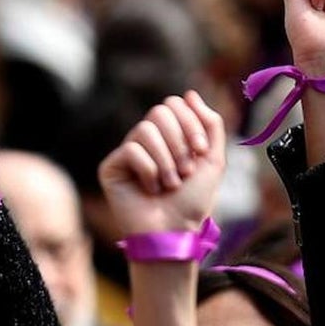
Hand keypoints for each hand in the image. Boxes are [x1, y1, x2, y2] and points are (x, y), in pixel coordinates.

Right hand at [98, 91, 225, 237]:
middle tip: (185, 171)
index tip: (201, 151)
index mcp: (169, 136)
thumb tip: (190, 94)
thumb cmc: (193, 201)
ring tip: (170, 184)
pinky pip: (131, 150)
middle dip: (179, 142)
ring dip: (166, 160)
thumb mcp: (213, 160)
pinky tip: (150, 190)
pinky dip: (148, 170)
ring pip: (145, 129)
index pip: (175, 104)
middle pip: (159, 111)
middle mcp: (147, 141)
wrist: (175, 231)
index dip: (191, 123)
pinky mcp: (111, 167)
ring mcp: (127, 153)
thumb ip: (211, 124)